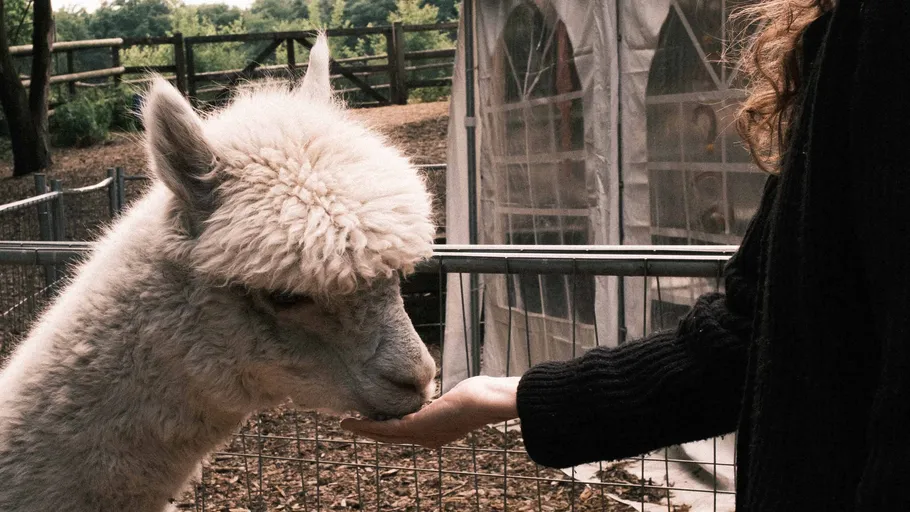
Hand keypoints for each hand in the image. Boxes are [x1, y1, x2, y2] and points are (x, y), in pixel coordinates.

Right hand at [340, 376, 520, 448]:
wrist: (485, 403)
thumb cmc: (479, 396)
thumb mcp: (458, 398)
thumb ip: (446, 399)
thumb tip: (446, 394)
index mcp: (436, 433)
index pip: (407, 432)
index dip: (387, 427)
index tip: (374, 419)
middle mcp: (427, 439)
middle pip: (392, 438)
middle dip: (371, 432)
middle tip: (352, 425)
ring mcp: (422, 435)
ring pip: (385, 435)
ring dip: (364, 430)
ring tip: (347, 424)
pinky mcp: (417, 427)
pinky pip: (387, 428)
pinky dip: (369, 426)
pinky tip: (356, 421)